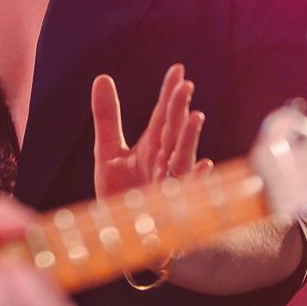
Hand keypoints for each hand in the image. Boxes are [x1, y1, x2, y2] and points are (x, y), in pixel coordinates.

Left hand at [92, 64, 205, 201]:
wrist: (124, 235)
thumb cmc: (122, 195)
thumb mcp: (109, 152)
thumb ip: (107, 117)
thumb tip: (102, 77)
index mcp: (151, 147)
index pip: (162, 115)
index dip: (169, 94)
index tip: (177, 70)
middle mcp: (163, 162)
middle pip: (172, 132)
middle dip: (178, 110)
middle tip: (185, 85)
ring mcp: (168, 185)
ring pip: (181, 158)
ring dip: (189, 139)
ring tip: (195, 117)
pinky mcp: (169, 208)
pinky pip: (185, 193)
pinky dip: (196, 180)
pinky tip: (204, 165)